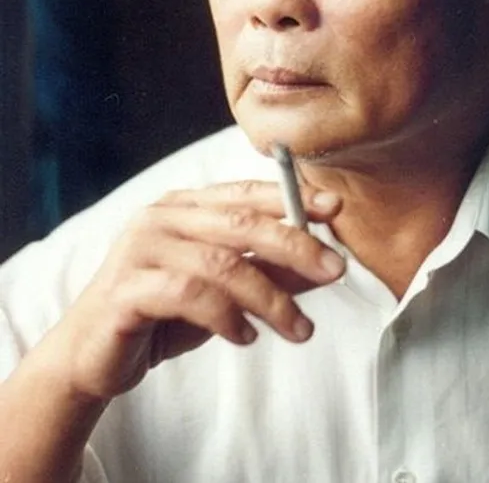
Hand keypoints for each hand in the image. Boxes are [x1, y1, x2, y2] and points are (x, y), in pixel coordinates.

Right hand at [52, 180, 343, 401]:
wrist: (93, 355)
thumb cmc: (163, 315)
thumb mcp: (226, 293)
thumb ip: (269, 273)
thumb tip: (324, 264)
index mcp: (185, 206)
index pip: (245, 192)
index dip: (291, 197)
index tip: (334, 209)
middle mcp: (162, 217)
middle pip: (241, 223)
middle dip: (295, 244)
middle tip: (335, 269)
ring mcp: (141, 248)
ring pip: (221, 263)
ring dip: (271, 298)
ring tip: (299, 329)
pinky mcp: (126, 287)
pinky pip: (189, 295)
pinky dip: (226, 317)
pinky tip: (246, 336)